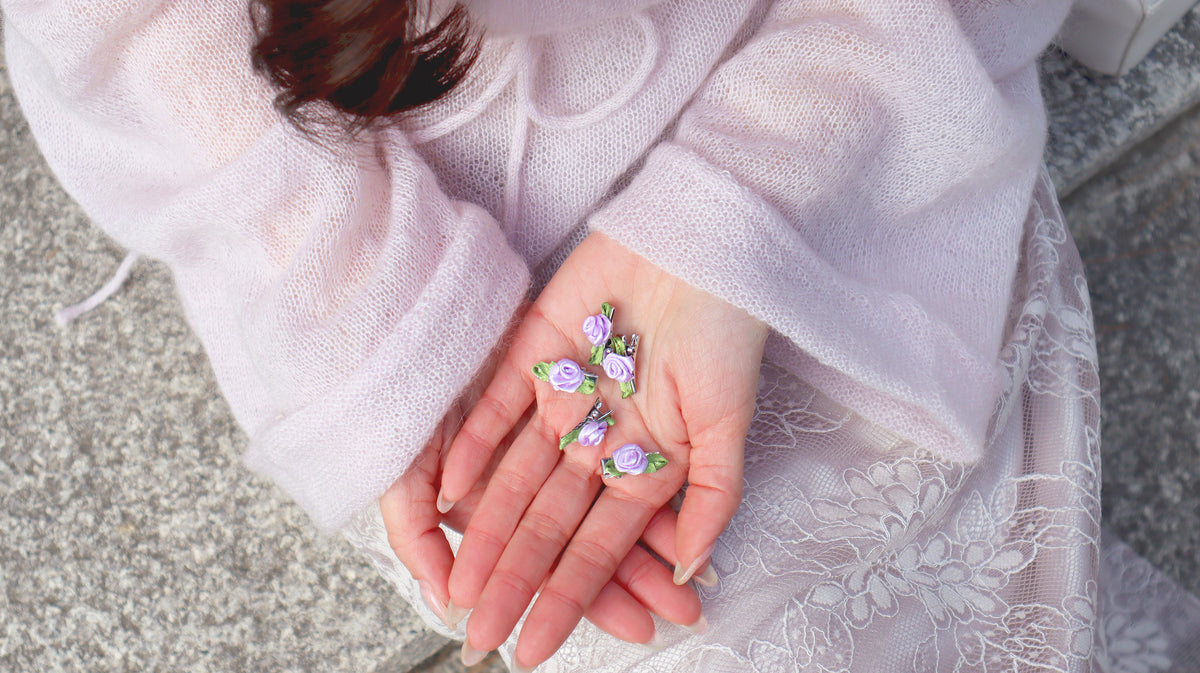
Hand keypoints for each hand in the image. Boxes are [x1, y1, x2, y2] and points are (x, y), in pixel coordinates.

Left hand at [378, 308, 703, 647]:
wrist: (704, 246)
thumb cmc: (726, 335)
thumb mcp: (730, 426)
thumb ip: (710, 499)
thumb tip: (691, 569)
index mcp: (645, 465)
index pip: (596, 547)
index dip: (566, 599)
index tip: (533, 647)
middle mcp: (599, 441)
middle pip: (547, 522)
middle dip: (514, 579)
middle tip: (480, 633)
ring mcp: (565, 399)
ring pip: (515, 477)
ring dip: (485, 527)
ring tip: (457, 580)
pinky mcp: (535, 352)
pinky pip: (497, 408)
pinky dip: (474, 446)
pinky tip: (449, 490)